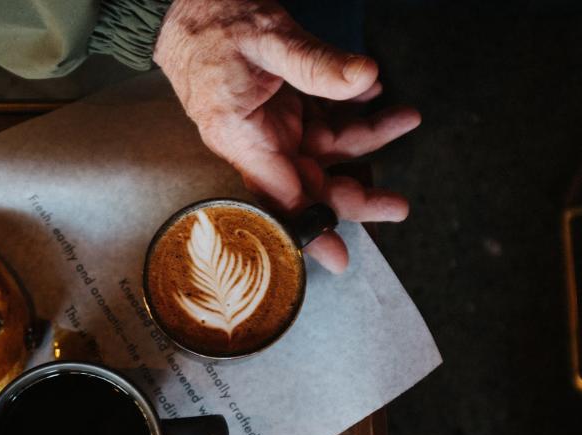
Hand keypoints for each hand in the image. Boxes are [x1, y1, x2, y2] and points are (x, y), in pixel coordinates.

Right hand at [154, 0, 420, 272]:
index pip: (279, 194)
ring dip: (365, 139)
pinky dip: (351, 111)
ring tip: (404, 118)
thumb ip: (315, 62)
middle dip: (353, 193)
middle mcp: (254, 139)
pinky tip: (372, 95)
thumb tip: (366, 81)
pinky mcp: (281, 107)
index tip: (338, 256)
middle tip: (396, 204)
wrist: (185, 6)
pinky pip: (322, 121)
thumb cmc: (212, 22)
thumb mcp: (268, 37)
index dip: (310, 227)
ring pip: (323, 151)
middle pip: (308, 182)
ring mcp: (269, 125)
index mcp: (240, 135)